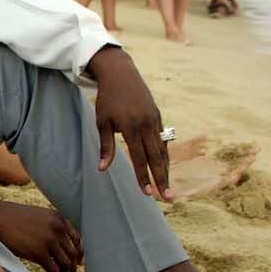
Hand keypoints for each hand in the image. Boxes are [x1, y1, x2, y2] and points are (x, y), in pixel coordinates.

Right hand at [0, 199, 80, 271]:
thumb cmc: (14, 217)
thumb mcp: (39, 216)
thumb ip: (52, 226)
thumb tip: (58, 243)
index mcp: (59, 219)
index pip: (77, 240)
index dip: (79, 253)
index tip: (77, 263)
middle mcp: (58, 229)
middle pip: (73, 254)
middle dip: (72, 267)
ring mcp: (49, 241)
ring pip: (65, 264)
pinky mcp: (39, 252)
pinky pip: (54, 270)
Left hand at [84, 46, 170, 198]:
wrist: (121, 73)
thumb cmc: (107, 99)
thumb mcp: (102, 121)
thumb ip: (106, 147)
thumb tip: (103, 169)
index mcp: (131, 127)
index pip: (139, 159)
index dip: (144, 177)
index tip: (148, 194)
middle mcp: (147, 125)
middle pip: (157, 157)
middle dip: (162, 179)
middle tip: (168, 198)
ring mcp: (155, 120)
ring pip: (163, 150)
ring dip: (166, 169)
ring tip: (168, 187)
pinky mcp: (158, 116)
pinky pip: (163, 140)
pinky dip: (164, 155)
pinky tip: (165, 167)